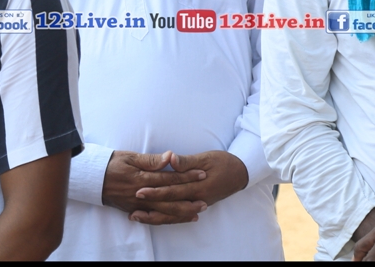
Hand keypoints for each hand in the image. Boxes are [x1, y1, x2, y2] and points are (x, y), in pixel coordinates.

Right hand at [102, 150, 206, 224]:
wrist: (92, 178)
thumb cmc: (112, 163)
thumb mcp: (131, 156)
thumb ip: (151, 160)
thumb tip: (170, 157)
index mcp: (142, 177)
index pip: (169, 178)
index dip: (186, 176)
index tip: (202, 174)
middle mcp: (141, 193)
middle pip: (169, 198)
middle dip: (188, 200)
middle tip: (205, 200)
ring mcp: (137, 204)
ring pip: (163, 211)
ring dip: (181, 212)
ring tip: (197, 212)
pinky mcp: (134, 210)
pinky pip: (153, 217)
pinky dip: (166, 219)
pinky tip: (177, 218)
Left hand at [131, 150, 248, 223]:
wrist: (241, 173)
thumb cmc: (224, 162)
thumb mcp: (206, 157)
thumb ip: (187, 161)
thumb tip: (171, 159)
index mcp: (198, 186)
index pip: (173, 190)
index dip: (155, 191)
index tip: (139, 190)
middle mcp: (197, 198)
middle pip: (170, 204)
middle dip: (150, 204)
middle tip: (132, 203)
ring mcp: (197, 204)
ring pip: (173, 214)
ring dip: (154, 216)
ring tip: (137, 216)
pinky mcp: (197, 205)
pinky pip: (179, 215)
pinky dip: (166, 217)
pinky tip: (154, 217)